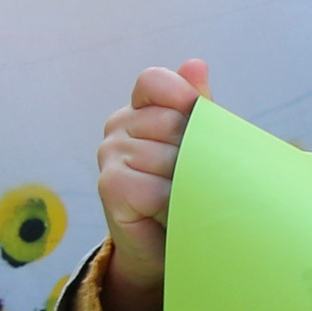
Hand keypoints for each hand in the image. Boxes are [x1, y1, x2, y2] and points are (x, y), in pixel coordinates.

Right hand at [93, 59, 205, 310]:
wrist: (168, 247)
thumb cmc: (189, 190)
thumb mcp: (201, 145)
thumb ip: (198, 108)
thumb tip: (196, 63)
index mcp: (139, 110)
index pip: (155, 82)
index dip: (182, 97)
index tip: (200, 119)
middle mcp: (117, 127)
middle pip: (170, 121)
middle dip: (196, 152)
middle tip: (202, 179)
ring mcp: (109, 155)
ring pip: (169, 157)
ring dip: (191, 183)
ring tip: (191, 199)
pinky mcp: (110, 187)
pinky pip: (155, 189)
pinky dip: (175, 204)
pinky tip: (175, 213)